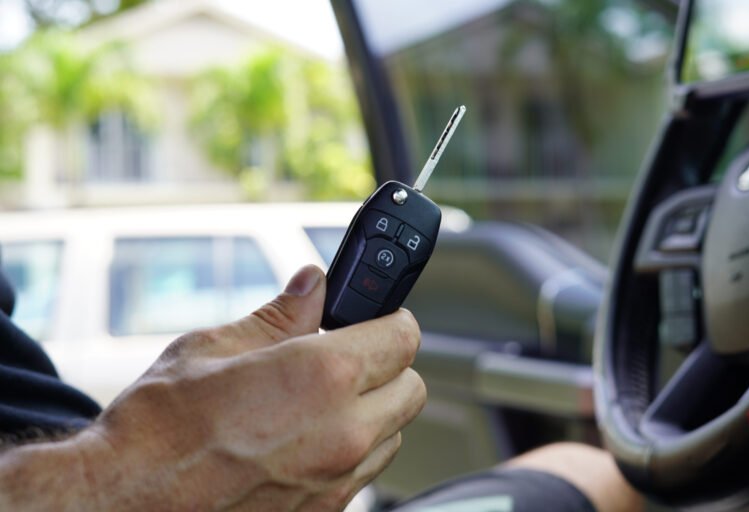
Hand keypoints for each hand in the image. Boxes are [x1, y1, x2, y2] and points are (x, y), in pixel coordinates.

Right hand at [12, 265, 425, 510]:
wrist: (126, 499)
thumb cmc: (160, 425)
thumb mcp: (217, 346)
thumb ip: (282, 314)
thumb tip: (312, 285)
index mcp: (322, 376)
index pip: (403, 336)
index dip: (391, 319)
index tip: (378, 317)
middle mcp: (343, 432)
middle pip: (411, 388)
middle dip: (387, 366)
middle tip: (348, 355)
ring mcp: (336, 479)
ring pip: (393, 433)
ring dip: (373, 411)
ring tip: (321, 400)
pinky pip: (366, 472)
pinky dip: (352, 450)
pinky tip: (306, 438)